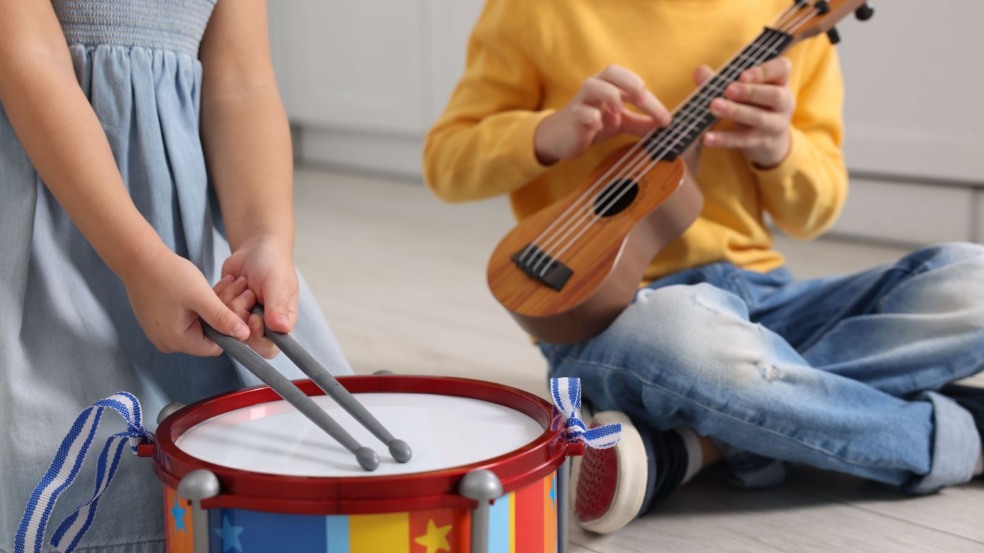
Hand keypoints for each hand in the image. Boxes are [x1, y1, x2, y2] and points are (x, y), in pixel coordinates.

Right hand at [123, 251, 249, 355]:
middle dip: (223, 313)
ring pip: (199, 324)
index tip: (237, 304)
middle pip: (208, 335)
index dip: (229, 327)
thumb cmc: (168, 275)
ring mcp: (161, 332)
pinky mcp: (159, 321)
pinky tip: (205, 288)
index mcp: (177, 341)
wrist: (138, 258)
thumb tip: (244, 335)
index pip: (216, 346)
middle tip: (236, 287)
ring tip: (225, 283)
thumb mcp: (201, 297)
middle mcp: (167, 342)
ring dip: (213, 306)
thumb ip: (222, 318)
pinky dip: (198, 305)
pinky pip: (186, 318)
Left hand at [220, 234, 297, 357]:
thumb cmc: (273, 264)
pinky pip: (211, 311)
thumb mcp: (279, 282)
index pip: (268, 348)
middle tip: (249, 293)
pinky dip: (219, 294)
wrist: (255, 248)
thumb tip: (282, 328)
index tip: (252, 317)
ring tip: (242, 283)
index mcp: (279, 324)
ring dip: (230, 299)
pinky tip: (231, 282)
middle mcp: (260, 326)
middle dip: (239, 312)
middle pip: (241, 337)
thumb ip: (279, 306)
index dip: (256, 337)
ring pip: (223, 324)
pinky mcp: (224, 310)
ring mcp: (240, 318)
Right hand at [534, 65, 670, 164]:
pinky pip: (580, 111)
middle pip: (611, 72)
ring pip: (592, 85)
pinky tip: (598, 126)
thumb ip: (641, 123)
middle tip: (643, 99)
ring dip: (609, 94)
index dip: (651, 100)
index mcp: (611, 86)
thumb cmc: (594, 123)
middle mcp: (596, 88)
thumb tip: (665, 127)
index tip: (666, 120)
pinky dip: (590, 116)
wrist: (563, 138)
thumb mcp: (621, 123)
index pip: (633, 85)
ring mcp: (582, 101)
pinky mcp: (572, 117)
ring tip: (619, 112)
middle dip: (630, 82)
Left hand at [696, 57, 794, 167]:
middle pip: (774, 95)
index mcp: (780, 82)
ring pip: (759, 118)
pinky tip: (707, 137)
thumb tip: (700, 71)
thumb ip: (721, 80)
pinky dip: (724, 139)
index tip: (743, 75)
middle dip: (750, 92)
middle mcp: (783, 103)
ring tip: (715, 106)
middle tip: (729, 90)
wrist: (771, 142)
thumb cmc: (753, 105)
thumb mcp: (743, 90)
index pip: (781, 69)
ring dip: (736, 112)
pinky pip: (743, 140)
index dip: (764, 71)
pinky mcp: (763, 143)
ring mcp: (775, 124)